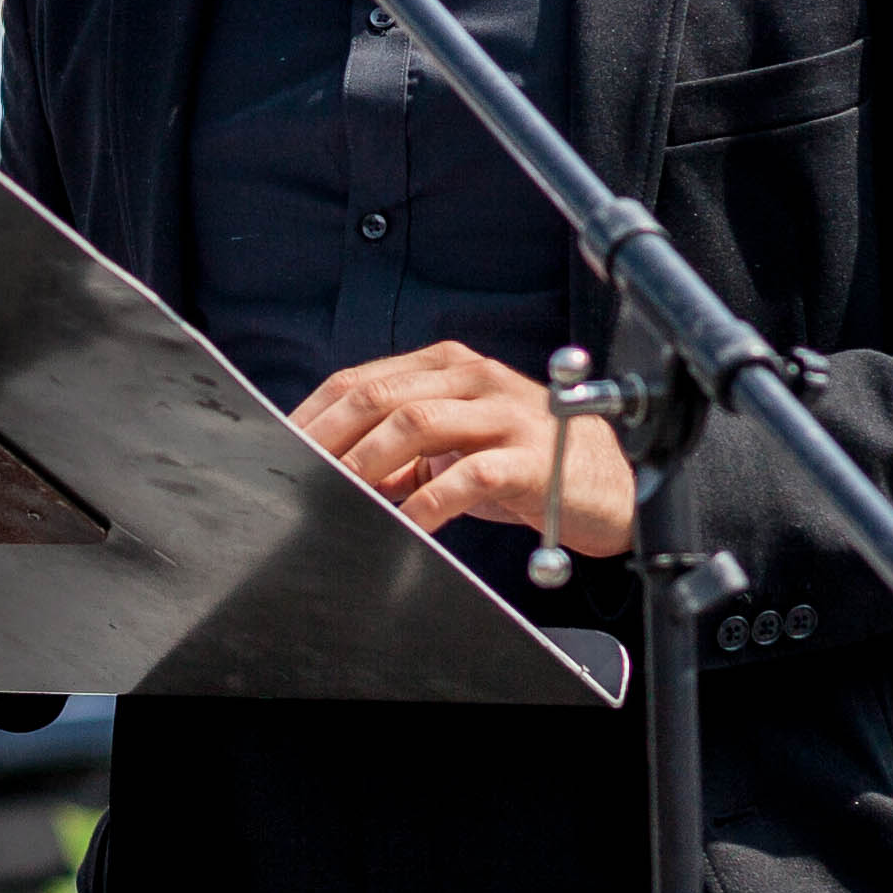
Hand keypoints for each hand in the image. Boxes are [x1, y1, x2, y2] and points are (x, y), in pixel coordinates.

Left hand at [290, 340, 633, 556]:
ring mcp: (505, 413)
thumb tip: (333, 471)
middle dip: (330, 437)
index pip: (363, 380)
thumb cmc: (527, 464)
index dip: (315, 414)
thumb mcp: (458, 447)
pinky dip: (428, 502)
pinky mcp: (530, 458)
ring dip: (369, 462)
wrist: (611, 486)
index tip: (280, 447)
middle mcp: (475, 379)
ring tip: (342, 496)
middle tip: (297, 475)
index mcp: (450, 367)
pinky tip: (408, 525)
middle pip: (381, 395)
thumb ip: (400, 451)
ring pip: (416, 421)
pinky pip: (468, 475)